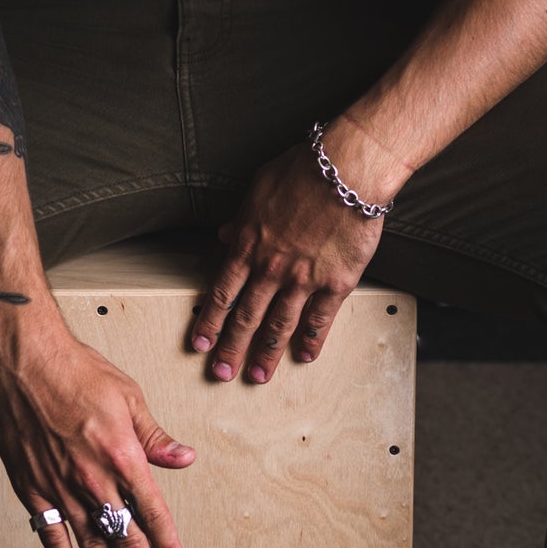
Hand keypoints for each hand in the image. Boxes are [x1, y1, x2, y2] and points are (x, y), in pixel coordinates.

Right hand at [0, 321, 195, 547]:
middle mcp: (92, 478)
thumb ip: (154, 436)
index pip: (152, 512)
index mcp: (121, 456)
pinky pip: (50, 534)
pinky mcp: (33, 488)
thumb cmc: (75, 371)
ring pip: (91, 544)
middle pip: (125, 537)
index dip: (167, 545)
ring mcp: (60, 487)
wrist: (24, 362)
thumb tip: (183, 458)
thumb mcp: (129, 398)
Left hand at [189, 125, 396, 382]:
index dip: (210, 322)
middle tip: (221, 373)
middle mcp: (271, 268)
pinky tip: (305, 356)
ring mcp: (303, 278)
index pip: (222, 293)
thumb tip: (225, 233)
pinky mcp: (336, 282)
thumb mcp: (259, 189)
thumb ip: (241, 218)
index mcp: (248, 245)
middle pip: (245, 317)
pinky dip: (312, 340)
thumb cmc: (302, 171)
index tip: (200, 344)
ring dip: (266, 354)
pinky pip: (320, 318)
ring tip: (258, 376)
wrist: (346, 171)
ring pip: (279, 325)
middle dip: (231, 349)